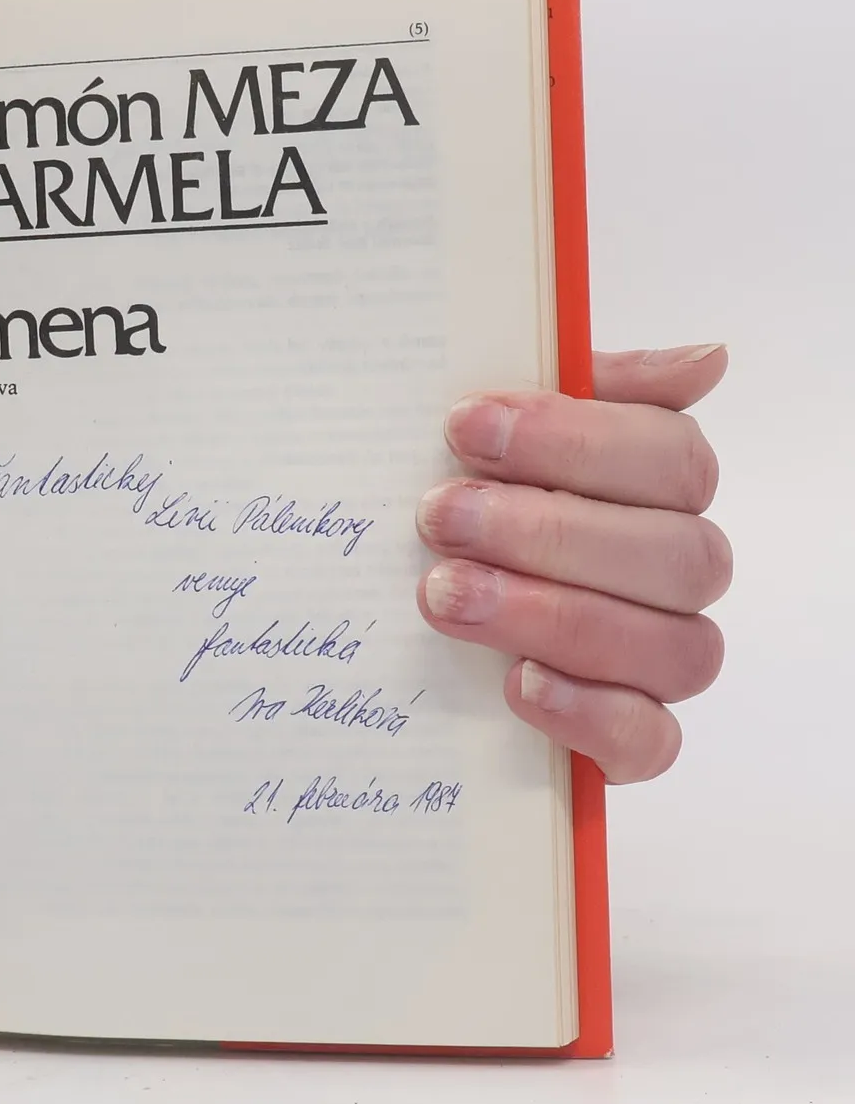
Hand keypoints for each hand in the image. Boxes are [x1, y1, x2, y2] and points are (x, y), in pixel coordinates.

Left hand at [416, 344, 728, 782]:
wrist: (398, 588)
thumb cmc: (459, 489)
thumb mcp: (497, 426)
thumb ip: (581, 383)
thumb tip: (706, 361)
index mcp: (659, 486)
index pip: (672, 458)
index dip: (574, 440)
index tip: (464, 425)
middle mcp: (675, 572)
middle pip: (675, 556)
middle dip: (547, 531)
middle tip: (438, 515)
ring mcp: (659, 658)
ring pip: (670, 647)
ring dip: (550, 615)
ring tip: (443, 593)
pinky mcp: (627, 737)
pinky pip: (650, 742)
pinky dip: (587, 713)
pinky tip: (516, 682)